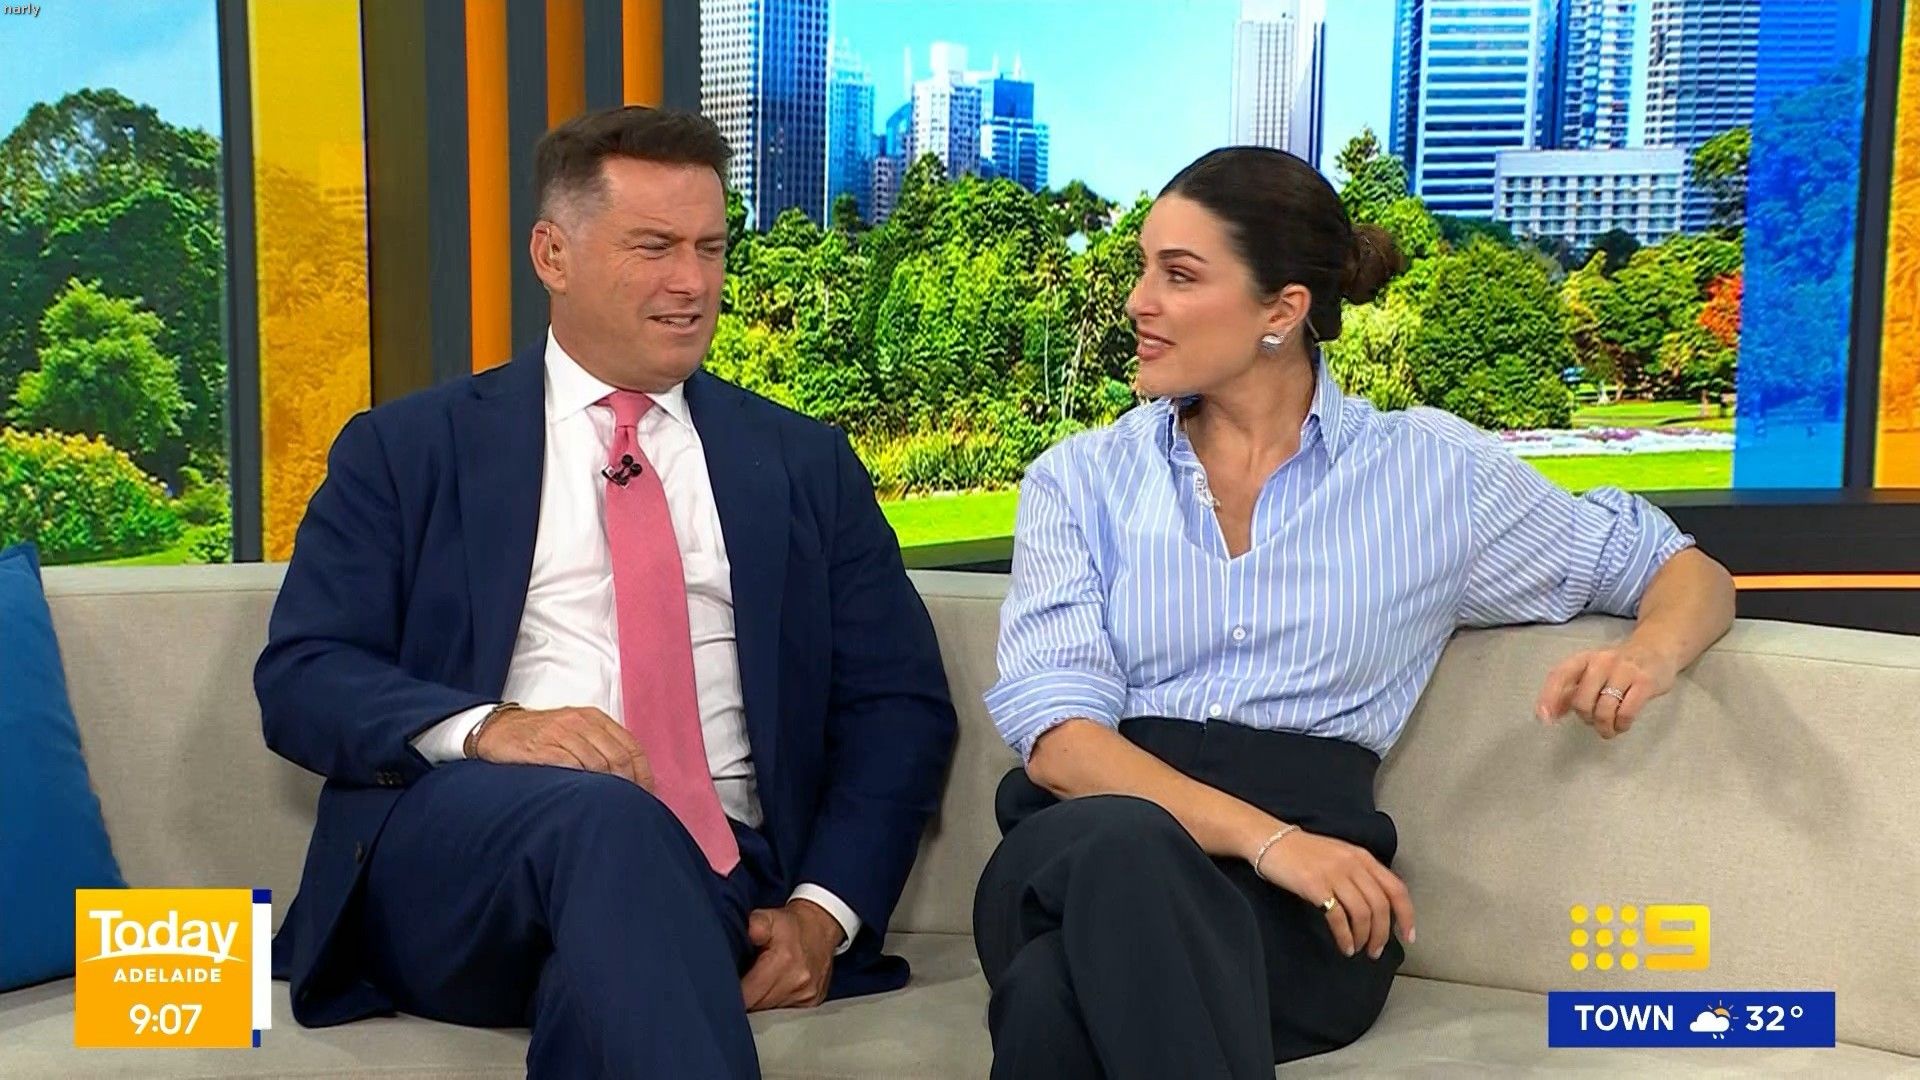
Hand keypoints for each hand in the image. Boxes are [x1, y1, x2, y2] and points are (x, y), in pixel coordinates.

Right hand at [470, 705, 652, 789]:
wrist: (498, 729)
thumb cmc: (542, 734)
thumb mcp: (575, 730)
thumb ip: (601, 746)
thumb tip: (631, 777)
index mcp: (594, 718)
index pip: (631, 746)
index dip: (643, 774)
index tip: (647, 795)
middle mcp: (580, 722)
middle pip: (618, 757)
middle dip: (629, 785)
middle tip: (631, 807)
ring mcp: (560, 734)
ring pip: (597, 764)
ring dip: (607, 790)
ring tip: (610, 808)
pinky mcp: (541, 748)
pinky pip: (570, 767)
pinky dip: (581, 785)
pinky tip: (584, 799)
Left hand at [740, 901, 841, 1010]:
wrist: (822, 927)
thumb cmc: (792, 925)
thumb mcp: (770, 916)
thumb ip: (756, 924)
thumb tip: (748, 934)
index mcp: (783, 961)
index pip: (748, 995)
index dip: (732, 993)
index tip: (724, 986)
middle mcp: (797, 982)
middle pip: (757, 1006)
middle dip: (745, 998)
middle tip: (740, 982)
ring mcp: (806, 995)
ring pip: (770, 1011)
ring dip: (760, 1002)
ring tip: (757, 984)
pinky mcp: (812, 1002)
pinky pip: (784, 1012)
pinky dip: (775, 1003)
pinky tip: (773, 988)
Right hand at [1252, 827, 1412, 960]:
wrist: (1271, 841)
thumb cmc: (1305, 853)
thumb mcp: (1340, 856)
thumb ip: (1360, 875)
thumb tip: (1378, 907)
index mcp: (1363, 857)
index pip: (1396, 889)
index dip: (1406, 915)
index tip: (1408, 936)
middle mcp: (1352, 864)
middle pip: (1380, 906)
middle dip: (1382, 934)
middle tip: (1376, 951)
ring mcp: (1334, 874)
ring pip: (1362, 914)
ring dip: (1364, 938)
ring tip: (1358, 950)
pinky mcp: (1315, 886)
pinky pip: (1338, 918)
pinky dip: (1345, 937)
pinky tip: (1344, 946)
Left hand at [1535, 642, 1678, 738]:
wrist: (1656, 649)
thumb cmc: (1617, 666)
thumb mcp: (1591, 673)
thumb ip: (1568, 692)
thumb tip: (1547, 715)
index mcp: (1584, 659)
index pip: (1560, 676)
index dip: (1549, 698)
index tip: (1544, 719)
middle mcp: (1601, 662)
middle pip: (1582, 701)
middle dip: (1586, 718)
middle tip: (1595, 721)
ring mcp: (1624, 671)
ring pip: (1604, 709)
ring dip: (1604, 726)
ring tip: (1609, 729)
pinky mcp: (1644, 683)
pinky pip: (1626, 712)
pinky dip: (1621, 725)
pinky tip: (1622, 724)